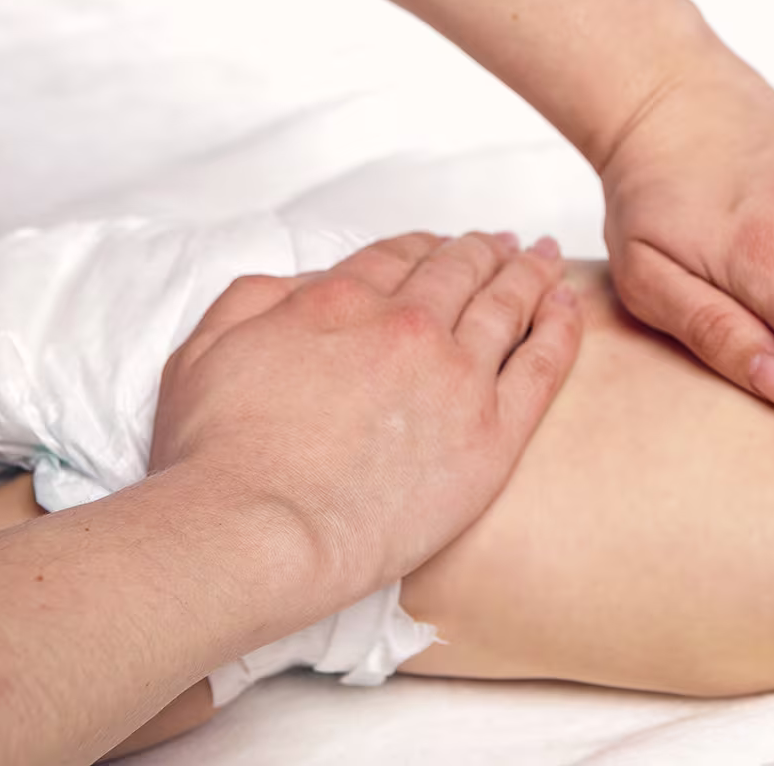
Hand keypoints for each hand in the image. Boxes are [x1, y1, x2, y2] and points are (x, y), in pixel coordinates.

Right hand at [149, 231, 581, 605]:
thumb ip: (256, 301)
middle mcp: (406, 326)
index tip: (441, 245)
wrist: (255, 532)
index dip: (422, 246)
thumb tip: (304, 285)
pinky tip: (569, 304)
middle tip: (506, 242)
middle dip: (482, 249)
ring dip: (528, 272)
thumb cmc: (214, 459)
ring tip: (545, 257)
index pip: (396, 258)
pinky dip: (561, 325)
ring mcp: (456, 377)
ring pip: (506, 305)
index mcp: (339, 302)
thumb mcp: (203, 351)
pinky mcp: (492, 434)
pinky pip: (544, 364)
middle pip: (458, 271)